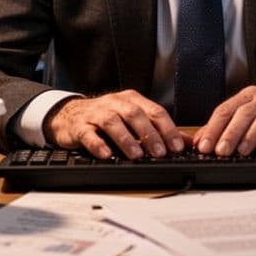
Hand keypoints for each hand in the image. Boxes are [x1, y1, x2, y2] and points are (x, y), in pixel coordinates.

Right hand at [45, 90, 184, 159]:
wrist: (68, 115)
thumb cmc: (105, 119)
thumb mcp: (133, 120)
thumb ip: (158, 130)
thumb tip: (187, 142)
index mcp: (131, 100)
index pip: (154, 111)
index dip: (167, 128)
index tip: (177, 146)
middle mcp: (114, 103)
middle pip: (135, 115)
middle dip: (149, 134)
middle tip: (160, 152)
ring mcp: (96, 113)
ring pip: (112, 122)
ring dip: (126, 139)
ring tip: (136, 155)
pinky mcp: (79, 126)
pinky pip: (88, 134)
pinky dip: (98, 144)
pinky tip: (106, 154)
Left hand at [194, 86, 255, 156]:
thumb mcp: (249, 120)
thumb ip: (225, 128)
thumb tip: (200, 141)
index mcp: (249, 97)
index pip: (226, 109)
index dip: (213, 128)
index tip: (204, 146)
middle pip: (244, 113)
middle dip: (230, 133)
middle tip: (221, 151)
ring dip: (251, 135)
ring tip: (242, 152)